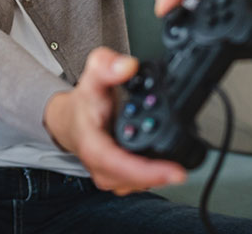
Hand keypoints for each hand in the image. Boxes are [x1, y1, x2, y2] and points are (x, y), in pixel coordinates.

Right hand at [43, 47, 185, 194]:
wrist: (69, 120)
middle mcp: (99, 166)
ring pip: (139, 184)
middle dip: (161, 172)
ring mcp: (108, 176)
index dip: (148, 171)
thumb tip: (127, 65)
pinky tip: (160, 161)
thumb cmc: (81, 104)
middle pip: (135, 179)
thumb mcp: (91, 79)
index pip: (120, 165)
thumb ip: (106, 66)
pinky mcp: (118, 180)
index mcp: (92, 145)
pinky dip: (154, 173)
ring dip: (158, 173)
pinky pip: (140, 183)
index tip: (176, 171)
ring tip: (170, 157)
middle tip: (182, 162)